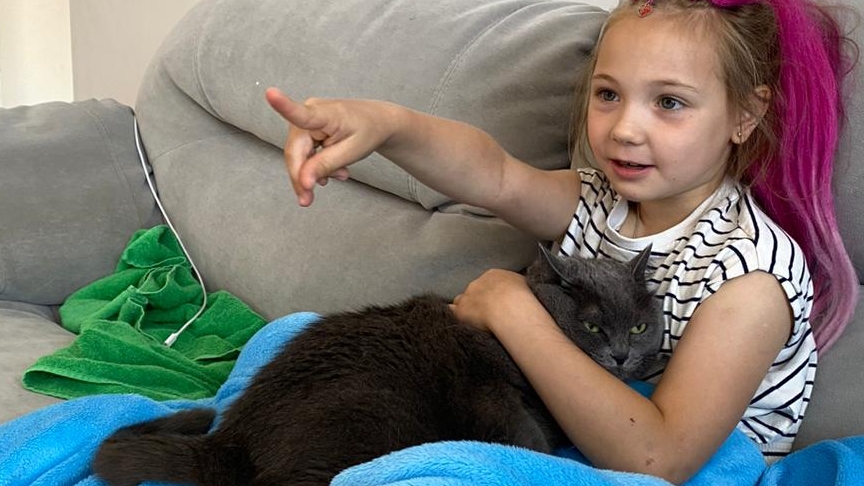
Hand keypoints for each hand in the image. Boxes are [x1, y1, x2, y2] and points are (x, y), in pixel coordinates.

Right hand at [265, 88, 396, 205]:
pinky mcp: (305, 130)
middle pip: (295, 152)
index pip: (302, 114)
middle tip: (307, 201)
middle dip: (301, 178)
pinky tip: (335, 171)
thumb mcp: (351, 152)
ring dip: (313, 173)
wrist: (377, 121)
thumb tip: (303, 182)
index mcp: (325, 113)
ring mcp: (305, 121)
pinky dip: (315, 167)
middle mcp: (309, 112)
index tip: (270, 93)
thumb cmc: (367, 132)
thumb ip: (326, 166)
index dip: (284, 105)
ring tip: (340, 175)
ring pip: (298, 157)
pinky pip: (303, 155)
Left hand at [450, 269, 538, 332]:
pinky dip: (456, 315)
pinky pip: (453, 311)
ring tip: (475, 318)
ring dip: (467, 307)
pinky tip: (460, 320)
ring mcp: (467, 296)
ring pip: (462, 300)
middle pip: (474, 290)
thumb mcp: (524, 285)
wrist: (509, 307)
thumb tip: (518, 288)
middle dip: (479, 299)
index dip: (491, 292)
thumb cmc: (521, 297)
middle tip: (488, 311)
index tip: (496, 301)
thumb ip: (517, 285)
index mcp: (493, 275)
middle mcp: (477, 283)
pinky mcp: (460, 311)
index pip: (488, 282)